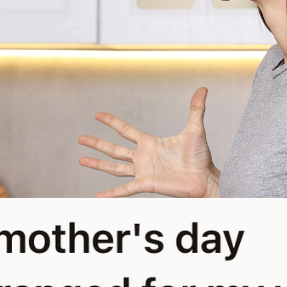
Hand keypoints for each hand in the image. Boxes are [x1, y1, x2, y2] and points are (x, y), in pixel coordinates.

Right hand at [77, 87, 220, 197]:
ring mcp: (143, 171)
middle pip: (114, 149)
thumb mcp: (195, 130)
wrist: (205, 179)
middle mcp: (143, 157)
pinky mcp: (146, 184)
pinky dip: (112, 194)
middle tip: (80, 138)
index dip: (111, 122)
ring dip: (97, 163)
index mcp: (150, 143)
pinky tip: (98, 197)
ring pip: (114, 167)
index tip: (97, 115)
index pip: (125, 130)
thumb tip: (203, 89)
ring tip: (81, 159)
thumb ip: (196, 109)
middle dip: (97, 143)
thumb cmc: (201, 158)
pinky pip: (125, 189)